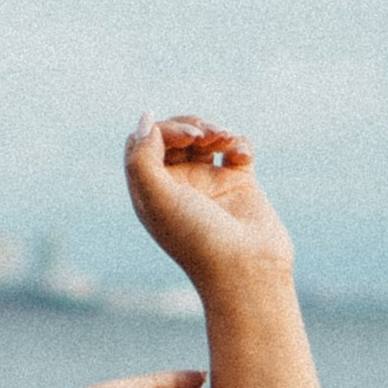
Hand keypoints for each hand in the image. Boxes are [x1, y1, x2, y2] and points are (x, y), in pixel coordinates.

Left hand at [124, 113, 294, 292]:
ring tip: (225, 139)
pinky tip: (242, 155)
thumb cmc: (197, 239)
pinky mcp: (239, 184)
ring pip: (206, 138)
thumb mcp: (156, 199)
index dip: (163, 130)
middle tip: (205, 135)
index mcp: (151, 191)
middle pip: (175, 136)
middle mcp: (177, 186)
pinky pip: (236, 148)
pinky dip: (239, 142)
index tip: (186, 139)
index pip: (144, 142)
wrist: (246, 270)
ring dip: (214, 129)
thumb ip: (141, 157)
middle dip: (190, 126)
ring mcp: (209, 184)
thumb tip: (146, 118)